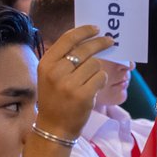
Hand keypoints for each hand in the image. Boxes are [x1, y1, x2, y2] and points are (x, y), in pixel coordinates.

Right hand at [34, 24, 117, 141]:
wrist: (53, 127)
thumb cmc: (54, 99)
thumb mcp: (49, 75)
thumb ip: (62, 58)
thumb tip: (85, 39)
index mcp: (46, 63)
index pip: (68, 39)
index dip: (84, 31)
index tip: (96, 28)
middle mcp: (56, 72)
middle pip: (85, 49)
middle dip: (101, 43)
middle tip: (110, 41)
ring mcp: (69, 84)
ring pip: (95, 64)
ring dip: (98, 70)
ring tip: (90, 80)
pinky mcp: (83, 95)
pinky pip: (101, 77)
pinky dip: (101, 81)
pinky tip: (94, 88)